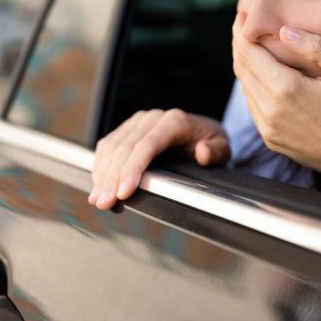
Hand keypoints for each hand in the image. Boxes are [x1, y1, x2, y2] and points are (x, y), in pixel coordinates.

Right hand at [87, 109, 229, 209]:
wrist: (202, 131)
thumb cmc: (211, 141)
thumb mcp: (222, 147)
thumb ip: (216, 151)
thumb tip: (203, 152)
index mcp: (175, 121)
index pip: (146, 145)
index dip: (132, 169)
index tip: (123, 192)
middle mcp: (153, 118)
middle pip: (125, 148)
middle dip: (112, 178)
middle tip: (104, 202)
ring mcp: (138, 122)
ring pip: (112, 147)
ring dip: (102, 174)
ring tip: (97, 198)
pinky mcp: (127, 129)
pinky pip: (108, 145)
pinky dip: (100, 166)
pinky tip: (98, 184)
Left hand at [231, 12, 320, 189]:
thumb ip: (316, 47)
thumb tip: (284, 30)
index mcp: (286, 89)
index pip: (249, 52)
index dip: (241, 31)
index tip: (241, 16)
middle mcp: (270, 110)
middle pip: (241, 68)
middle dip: (239, 44)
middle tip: (242, 26)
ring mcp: (267, 127)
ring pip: (244, 87)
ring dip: (244, 64)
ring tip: (251, 46)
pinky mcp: (270, 139)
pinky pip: (253, 105)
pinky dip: (252, 86)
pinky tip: (263, 75)